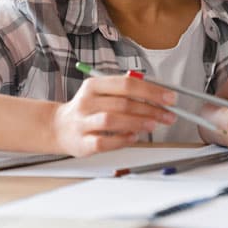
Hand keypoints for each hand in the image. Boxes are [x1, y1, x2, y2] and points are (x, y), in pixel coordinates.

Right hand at [50, 75, 176, 155]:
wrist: (57, 128)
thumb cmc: (89, 109)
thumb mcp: (104, 92)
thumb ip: (128, 91)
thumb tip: (160, 95)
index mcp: (95, 85)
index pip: (127, 84)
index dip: (152, 90)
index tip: (170, 98)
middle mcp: (87, 102)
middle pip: (123, 102)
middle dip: (150, 109)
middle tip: (168, 115)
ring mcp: (83, 123)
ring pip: (112, 120)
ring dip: (137, 123)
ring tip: (153, 125)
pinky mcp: (82, 143)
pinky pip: (104, 142)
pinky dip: (121, 140)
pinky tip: (134, 138)